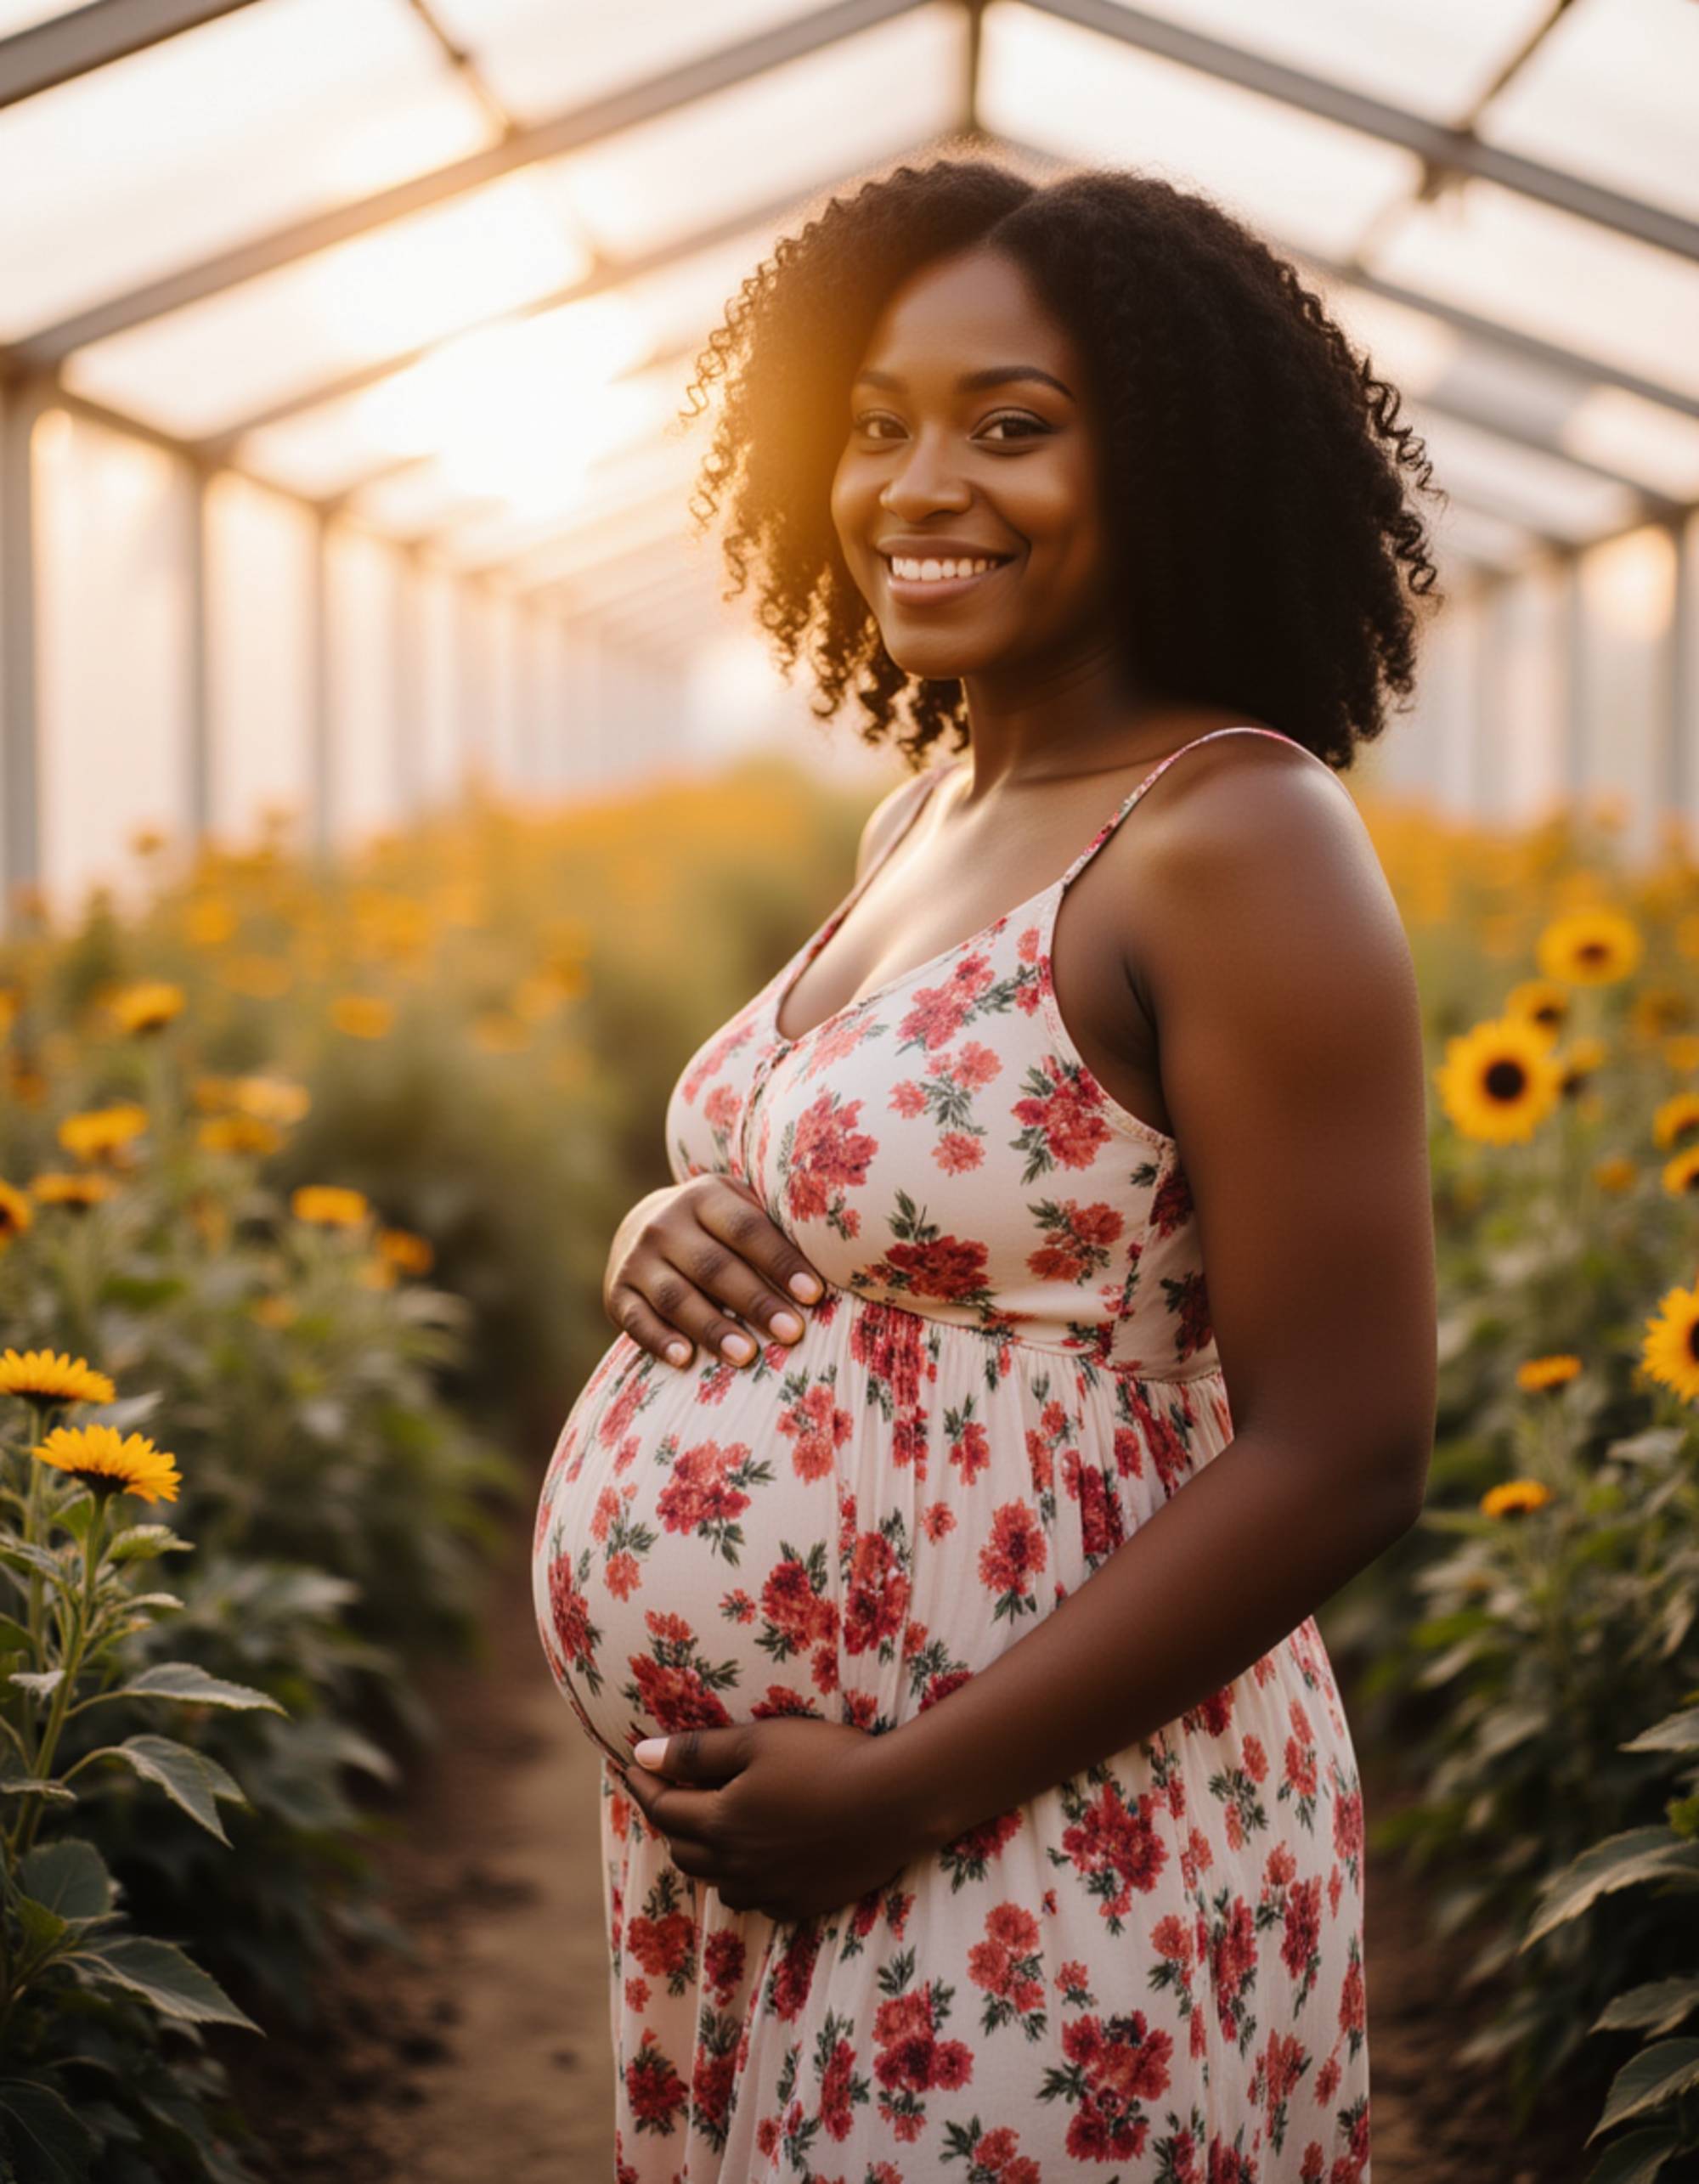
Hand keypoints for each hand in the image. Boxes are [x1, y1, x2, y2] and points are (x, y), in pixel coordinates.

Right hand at [603, 1177, 824, 1372]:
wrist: (645, 1227)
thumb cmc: (718, 1229)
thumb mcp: (741, 1211)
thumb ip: (777, 1230)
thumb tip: (840, 1260)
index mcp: (705, 1197)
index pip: (747, 1229)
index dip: (781, 1262)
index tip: (815, 1295)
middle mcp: (665, 1223)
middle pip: (714, 1266)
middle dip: (755, 1301)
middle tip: (792, 1333)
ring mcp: (637, 1258)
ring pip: (676, 1296)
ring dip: (712, 1327)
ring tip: (746, 1356)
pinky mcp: (617, 1293)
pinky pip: (637, 1320)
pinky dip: (659, 1340)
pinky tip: (685, 1359)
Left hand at [616, 1718, 924, 1923]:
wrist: (895, 1800)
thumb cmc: (825, 1757)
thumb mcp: (757, 1741)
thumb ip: (698, 1752)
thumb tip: (643, 1755)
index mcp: (721, 1822)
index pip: (662, 1807)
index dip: (642, 1783)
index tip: (630, 1763)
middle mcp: (737, 1866)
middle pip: (683, 1849)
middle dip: (670, 1818)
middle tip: (672, 1790)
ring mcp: (770, 1890)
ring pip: (717, 1880)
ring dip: (704, 1852)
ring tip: (713, 1824)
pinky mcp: (801, 1904)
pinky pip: (755, 1898)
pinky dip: (742, 1876)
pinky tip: (756, 1855)